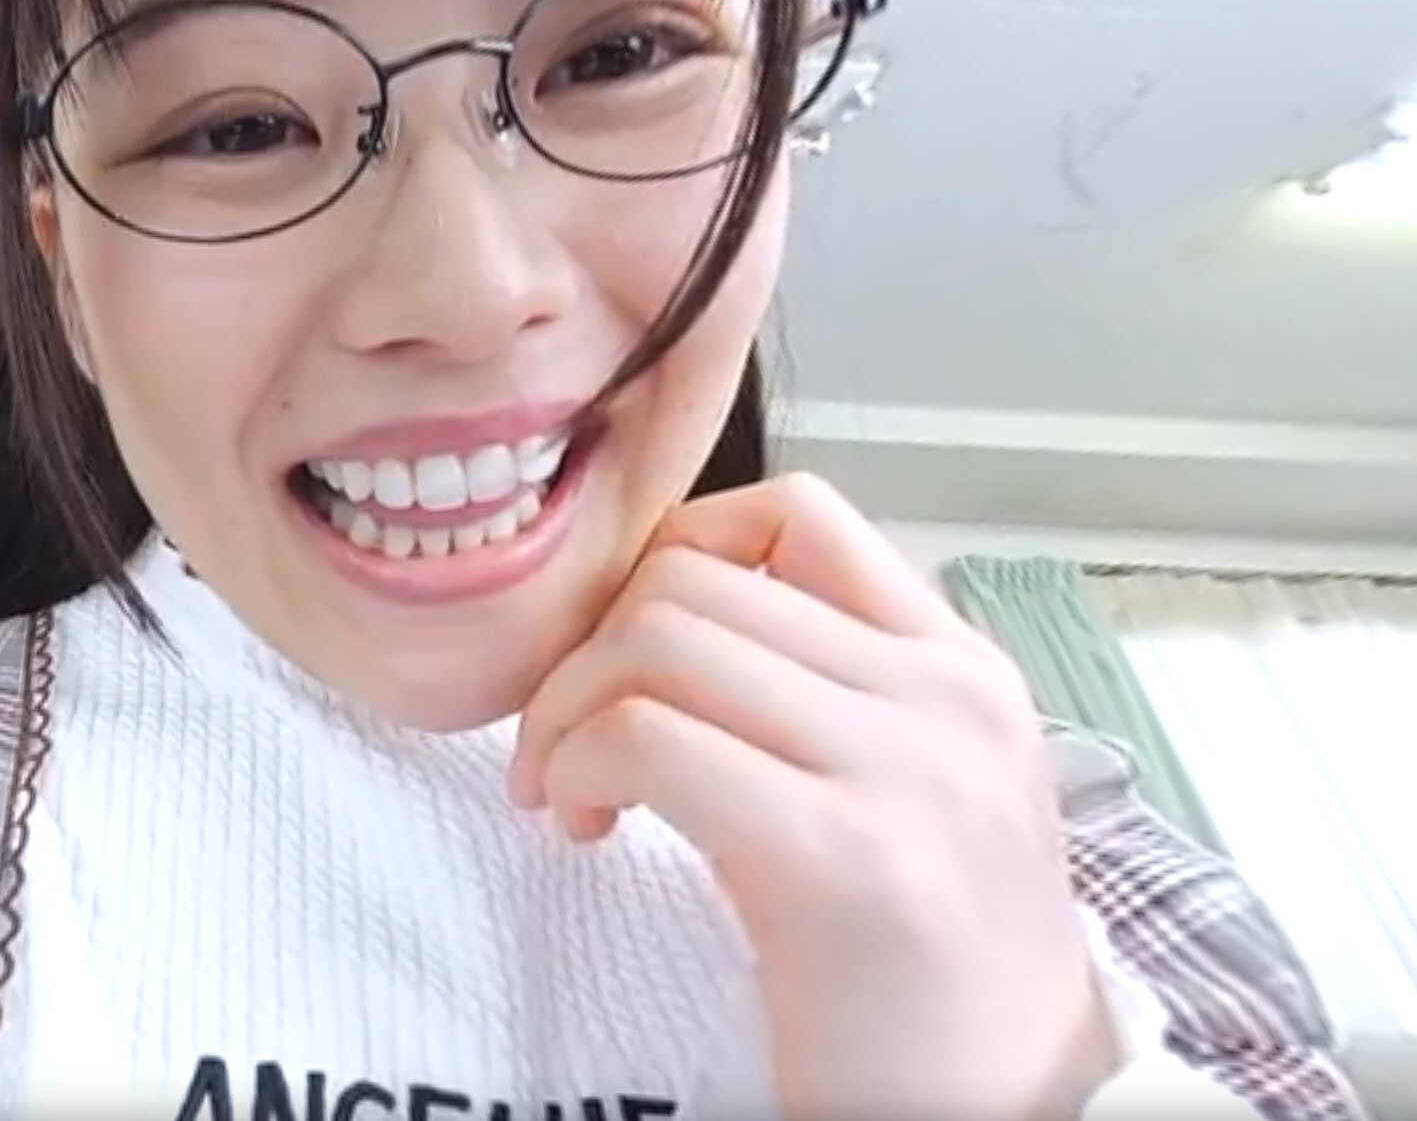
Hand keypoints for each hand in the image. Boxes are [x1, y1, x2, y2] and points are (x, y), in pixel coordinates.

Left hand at [505, 474, 1119, 1120]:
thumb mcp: (918, 788)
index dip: (670, 560)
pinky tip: (586, 830)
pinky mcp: (838, 857)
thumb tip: (662, 611)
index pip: (796, 512)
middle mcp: (946, 697)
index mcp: (963, 669)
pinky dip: (578, 770)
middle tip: (567, 748)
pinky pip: (644, 738)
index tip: (628, 659)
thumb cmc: (932, 970)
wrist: (1009, 1111)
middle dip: (585, 654)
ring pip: (654, 639)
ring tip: (573, 797)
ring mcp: (903, 770)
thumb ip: (829, 690)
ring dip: (565, 714)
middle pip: (690, 578)